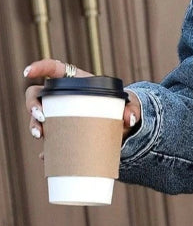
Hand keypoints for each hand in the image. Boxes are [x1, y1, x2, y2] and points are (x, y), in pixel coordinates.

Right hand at [23, 60, 141, 151]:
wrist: (123, 129)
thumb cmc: (122, 109)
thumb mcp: (128, 106)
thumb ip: (132, 108)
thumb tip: (130, 118)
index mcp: (76, 82)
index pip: (54, 68)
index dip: (39, 67)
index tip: (28, 73)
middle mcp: (62, 97)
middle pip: (37, 95)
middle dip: (33, 105)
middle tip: (41, 117)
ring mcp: (59, 116)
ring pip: (38, 118)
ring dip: (34, 126)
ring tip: (40, 136)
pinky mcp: (62, 133)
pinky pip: (50, 141)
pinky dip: (47, 150)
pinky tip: (46, 157)